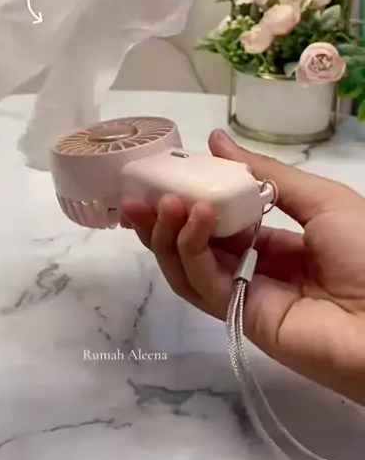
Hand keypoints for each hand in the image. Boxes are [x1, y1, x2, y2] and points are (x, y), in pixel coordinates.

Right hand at [122, 129, 364, 405]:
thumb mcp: (320, 199)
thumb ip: (265, 175)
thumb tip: (215, 140)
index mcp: (278, 243)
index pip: (221, 220)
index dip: (192, 198)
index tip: (166, 173)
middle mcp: (256, 270)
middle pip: (195, 246)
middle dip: (164, 218)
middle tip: (138, 193)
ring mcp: (246, 297)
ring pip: (188, 267)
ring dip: (167, 234)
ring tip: (161, 202)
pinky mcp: (239, 318)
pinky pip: (203, 284)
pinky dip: (190, 250)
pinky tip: (193, 217)